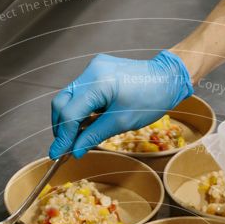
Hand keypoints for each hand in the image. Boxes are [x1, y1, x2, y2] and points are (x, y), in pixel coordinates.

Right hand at [49, 50, 193, 158]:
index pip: (69, 113)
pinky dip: (79, 111)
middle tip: (64, 149)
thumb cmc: (150, 99)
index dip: (62, 137)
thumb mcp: (121, 122)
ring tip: (75, 140)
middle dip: (61, 128)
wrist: (167, 78)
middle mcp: (90, 71)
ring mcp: (93, 69)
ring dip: (69, 120)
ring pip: (69, 98)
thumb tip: (75, 151)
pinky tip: (85, 126)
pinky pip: (80, 93)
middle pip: (62, 102)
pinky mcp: (97, 72)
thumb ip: (94, 136)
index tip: (56, 154)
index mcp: (97, 82)